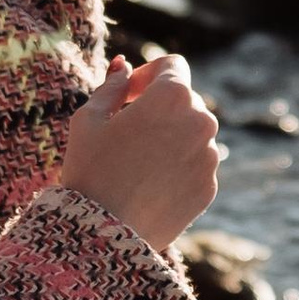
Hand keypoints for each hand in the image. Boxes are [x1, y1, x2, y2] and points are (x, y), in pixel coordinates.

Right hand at [59, 53, 220, 251]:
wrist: (103, 233)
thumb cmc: (90, 169)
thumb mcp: (89, 118)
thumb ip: (112, 86)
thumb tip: (123, 66)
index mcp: (172, 95)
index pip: (172, 66)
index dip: (148, 75)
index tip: (130, 95)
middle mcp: (201, 120)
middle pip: (184, 100)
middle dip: (160, 108)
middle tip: (127, 132)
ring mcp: (209, 156)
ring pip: (192, 133)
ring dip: (170, 138)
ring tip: (136, 163)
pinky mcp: (209, 186)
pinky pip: (195, 165)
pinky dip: (177, 167)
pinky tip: (148, 185)